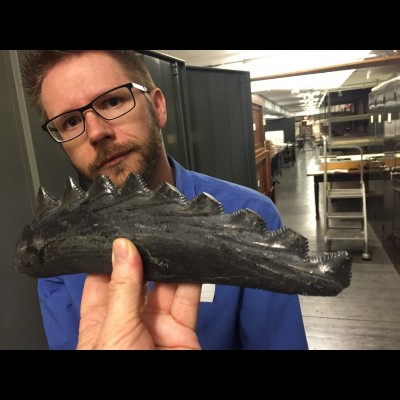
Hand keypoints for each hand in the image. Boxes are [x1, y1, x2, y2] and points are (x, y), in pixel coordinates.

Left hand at [77, 238, 200, 349]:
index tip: (119, 234)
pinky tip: (192, 263)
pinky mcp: (183, 331)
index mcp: (101, 322)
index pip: (101, 281)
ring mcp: (157, 325)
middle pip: (137, 280)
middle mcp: (129, 320)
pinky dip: (193, 281)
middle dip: (144, 257)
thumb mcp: (114, 330)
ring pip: (165, 287)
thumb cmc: (117, 374)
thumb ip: (122, 289)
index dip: (109, 258)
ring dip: (170, 266)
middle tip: (149, 232)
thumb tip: (122, 248)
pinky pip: (188, 301)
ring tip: (172, 242)